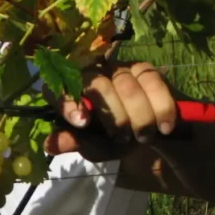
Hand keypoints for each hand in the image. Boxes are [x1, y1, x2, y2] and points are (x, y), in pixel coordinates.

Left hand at [45, 61, 177, 161]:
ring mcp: (117, 68)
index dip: (68, 103)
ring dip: (138, 116)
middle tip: (123, 138)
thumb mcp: (93, 146)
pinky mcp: (144, 69)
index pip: (58, 90)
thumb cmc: (114, 139)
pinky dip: (161, 108)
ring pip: (126, 85)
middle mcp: (89, 73)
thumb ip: (75, 143)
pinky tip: (164, 127)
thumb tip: (50, 146)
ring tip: (143, 137)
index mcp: (68, 91)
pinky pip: (153, 83)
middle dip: (114, 116)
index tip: (83, 122)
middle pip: (97, 85)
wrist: (151, 133)